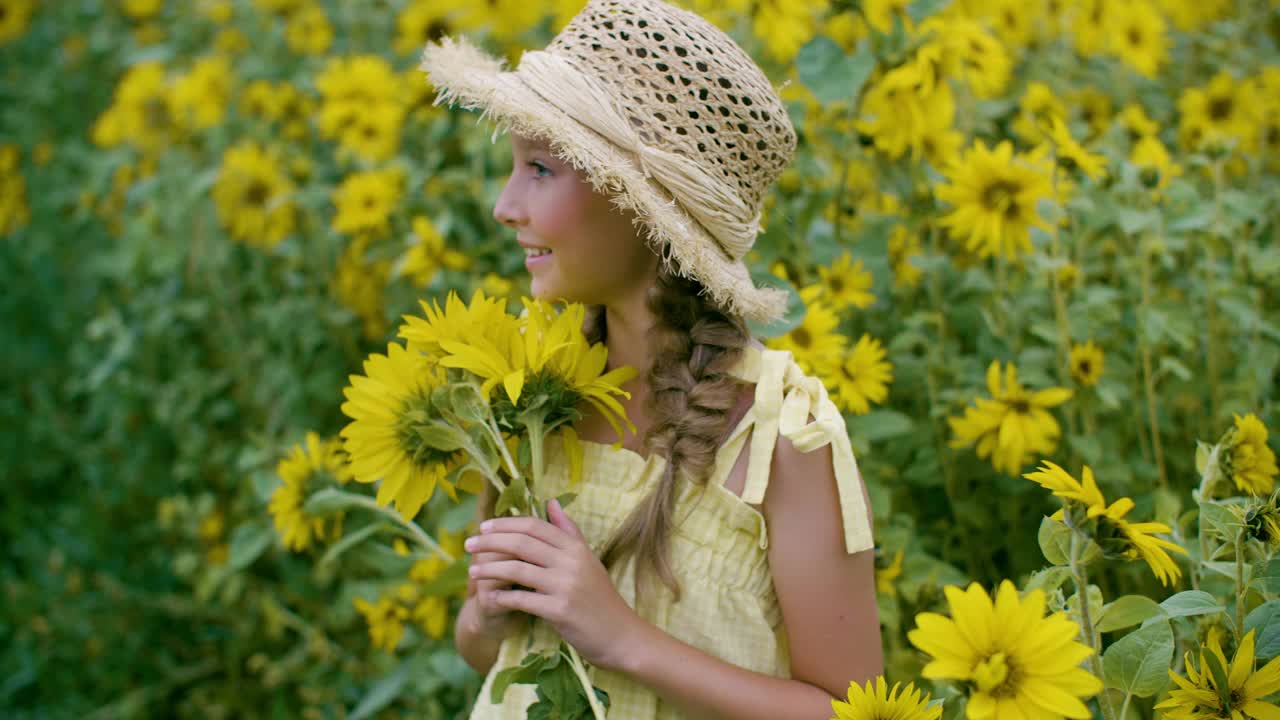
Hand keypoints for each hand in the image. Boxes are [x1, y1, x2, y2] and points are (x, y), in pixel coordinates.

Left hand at [465, 499, 643, 670]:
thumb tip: (551, 501)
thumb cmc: (600, 597)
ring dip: (490, 569)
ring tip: (472, 572)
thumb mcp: (587, 559)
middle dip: (490, 542)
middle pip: (522, 543)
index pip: (534, 526)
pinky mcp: (560, 610)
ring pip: (518, 569)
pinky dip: (503, 597)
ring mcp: (565, 585)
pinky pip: (523, 600)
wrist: (620, 634)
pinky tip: (489, 597)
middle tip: (468, 545)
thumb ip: (568, 531)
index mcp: (575, 547)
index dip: (505, 524)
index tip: (483, 527)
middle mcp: (571, 561)